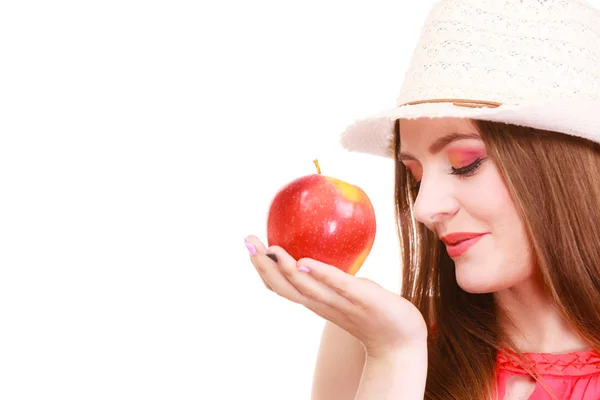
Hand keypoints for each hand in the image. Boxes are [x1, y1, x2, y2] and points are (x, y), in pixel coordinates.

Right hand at [245, 235, 427, 357]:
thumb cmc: (376, 312)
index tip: (249, 245)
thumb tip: (323, 252)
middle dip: (264, 265)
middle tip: (248, 241)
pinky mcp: (363, 299)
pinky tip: (305, 262)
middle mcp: (323, 304)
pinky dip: (320, 275)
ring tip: (270, 249)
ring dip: (285, 269)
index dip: (263, 268)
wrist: (402, 340)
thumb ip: (334, 277)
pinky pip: (340, 285)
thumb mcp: (350, 290)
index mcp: (318, 301)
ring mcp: (342, 303)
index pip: (282, 286)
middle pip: (285, 287)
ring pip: (306, 289)